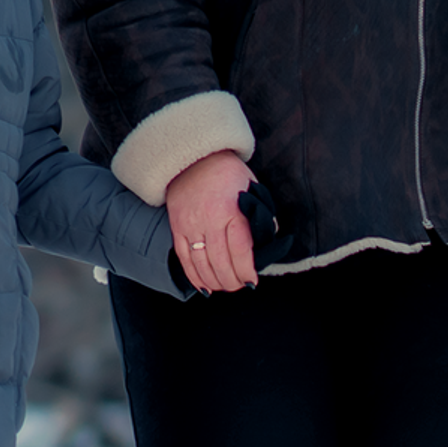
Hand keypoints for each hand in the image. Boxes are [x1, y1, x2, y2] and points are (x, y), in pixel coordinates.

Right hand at [167, 149, 258, 292]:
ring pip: (201, 263)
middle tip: (239, 287)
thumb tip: (270, 238)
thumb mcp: (252, 188)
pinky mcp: (176, 227)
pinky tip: (202, 285)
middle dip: (231, 280)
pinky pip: (183, 258)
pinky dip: (193, 275)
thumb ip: (260, 215)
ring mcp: (190, 225)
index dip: (246, 269)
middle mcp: (209, 220)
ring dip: (213, 281)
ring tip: (224, 288)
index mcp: (231, 211)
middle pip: (220, 261)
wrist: (194, 158)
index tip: (252, 281)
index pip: (240, 249)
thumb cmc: (228, 174)